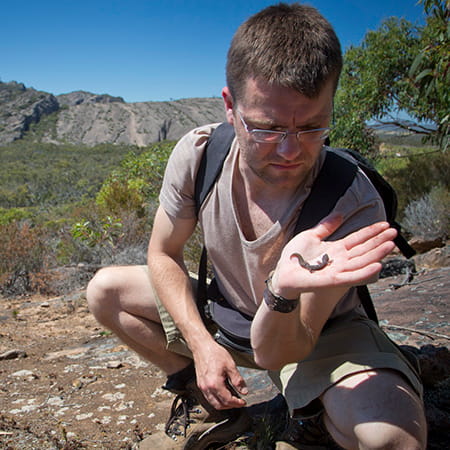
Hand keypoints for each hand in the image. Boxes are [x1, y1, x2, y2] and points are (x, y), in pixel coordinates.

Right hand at [193, 340, 247, 409]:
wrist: (202, 347)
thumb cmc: (214, 353)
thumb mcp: (230, 365)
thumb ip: (238, 380)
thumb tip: (244, 391)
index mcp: (215, 383)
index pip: (227, 400)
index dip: (237, 403)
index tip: (243, 402)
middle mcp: (207, 388)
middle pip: (219, 405)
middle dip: (231, 406)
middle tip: (239, 402)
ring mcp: (202, 387)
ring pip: (213, 403)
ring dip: (223, 404)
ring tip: (232, 398)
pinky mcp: (200, 384)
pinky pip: (209, 397)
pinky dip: (217, 399)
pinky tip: (223, 393)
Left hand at [272, 214, 396, 297]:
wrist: (282, 272)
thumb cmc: (295, 256)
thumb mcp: (311, 235)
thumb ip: (326, 226)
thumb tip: (340, 213)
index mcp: (337, 249)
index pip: (358, 239)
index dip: (372, 232)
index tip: (386, 224)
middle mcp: (341, 260)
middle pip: (364, 249)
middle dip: (379, 241)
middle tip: (395, 232)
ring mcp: (338, 270)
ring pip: (362, 262)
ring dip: (377, 254)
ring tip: (391, 244)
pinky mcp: (332, 280)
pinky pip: (351, 277)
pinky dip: (364, 273)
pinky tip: (377, 266)